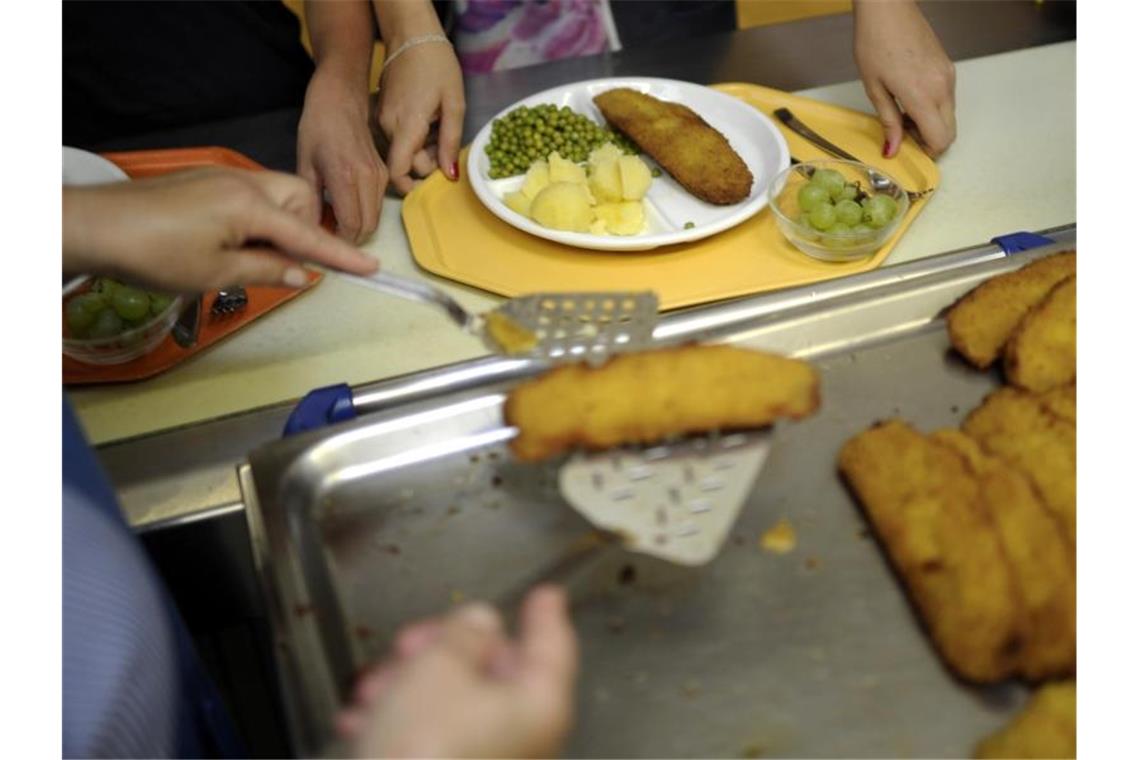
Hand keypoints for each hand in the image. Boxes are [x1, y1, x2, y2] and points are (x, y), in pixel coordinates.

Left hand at [62, 167, 378, 291]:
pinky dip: (256, 219)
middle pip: (299, 200)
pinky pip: (249, 196)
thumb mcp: (216, 273)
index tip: (371, 267)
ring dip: (278, 226)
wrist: (95, 225)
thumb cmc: (154, 253)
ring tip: (253, 257)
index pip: (309, 235)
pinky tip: (231, 244)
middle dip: (305, 228)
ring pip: (275, 196)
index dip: (341, 256)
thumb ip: (267, 271)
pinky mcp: (203, 181)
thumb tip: (302, 274)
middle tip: (285, 263)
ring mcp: (221, 178)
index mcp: (251, 205)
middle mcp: (242, 182)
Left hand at [298, 68, 389, 242]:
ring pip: (375, 219)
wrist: (342, 99)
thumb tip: (309, 229)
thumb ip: (309, 200)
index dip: (339, 241)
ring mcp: (380, 177)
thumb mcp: (305, 164)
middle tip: (329, 234)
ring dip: (358, 227)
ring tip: (335, 221)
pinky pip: (378, 206)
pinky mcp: (385, 175)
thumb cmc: (317, 127)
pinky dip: (364, 214)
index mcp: (345, 177)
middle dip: (350, 238)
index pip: (351, 225)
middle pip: (367, 227)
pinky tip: (346, 207)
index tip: (323, 240)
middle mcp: (368, 179)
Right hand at [338, 586, 577, 757]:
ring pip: (459, 708)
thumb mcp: (438, 668)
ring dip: (414, 689)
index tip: (546, 596)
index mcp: (539, 707)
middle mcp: (527, 742)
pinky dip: (405, 724)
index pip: (552, 647)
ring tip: (375, 688)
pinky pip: (438, 741)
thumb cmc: (420, 753)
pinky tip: (366, 721)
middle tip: (412, 643)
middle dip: (446, 653)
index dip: (544, 615)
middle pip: (496, 675)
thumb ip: (463, 635)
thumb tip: (480, 623)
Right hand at [375, 38, 465, 194]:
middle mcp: (387, 126)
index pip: (398, 171)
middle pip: (405, 162)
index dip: (411, 184)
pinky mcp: (381, 114)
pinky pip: (397, 138)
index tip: (430, 180)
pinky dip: (413, 137)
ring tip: (437, 126)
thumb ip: (450, 142)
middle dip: (427, 161)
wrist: (411, 36)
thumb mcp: (454, 104)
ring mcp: (381, 120)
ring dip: (421, 149)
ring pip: (402, 151)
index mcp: (406, 125)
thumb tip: (449, 175)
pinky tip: (426, 121)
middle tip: (445, 139)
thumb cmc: (437, 66)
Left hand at [853, 0, 955, 157]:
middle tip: (904, 133)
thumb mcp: (875, 89)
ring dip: (931, 123)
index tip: (907, 147)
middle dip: (930, 140)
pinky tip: (911, 97)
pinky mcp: (948, 67)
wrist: (888, 10)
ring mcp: (948, 76)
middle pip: (950, 131)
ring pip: (950, 115)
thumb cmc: (875, 43)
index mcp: (923, 96)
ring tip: (903, 111)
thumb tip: (892, 149)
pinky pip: (948, 98)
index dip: (926, 151)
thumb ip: (888, 122)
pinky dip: (934, 107)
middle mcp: (942, 87)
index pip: (940, 139)